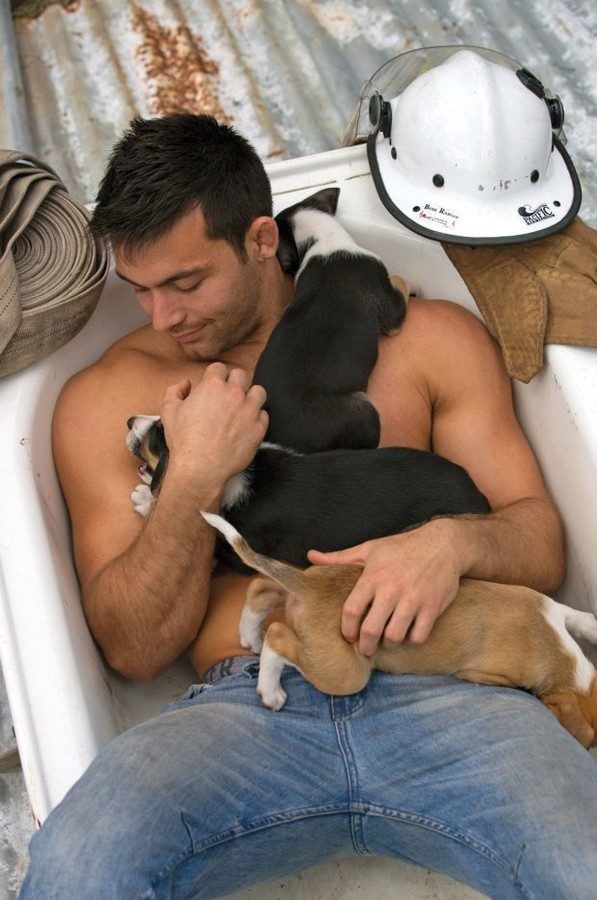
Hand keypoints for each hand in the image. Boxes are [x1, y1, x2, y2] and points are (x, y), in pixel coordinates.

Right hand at [160, 363, 267, 489]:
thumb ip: (175, 391)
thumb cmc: (184, 440)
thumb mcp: (169, 411)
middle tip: (227, 396)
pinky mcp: (259, 428)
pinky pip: (264, 415)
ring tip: (243, 407)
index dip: (215, 376)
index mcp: (212, 386)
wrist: (201, 467)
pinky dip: (257, 418)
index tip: (213, 386)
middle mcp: (234, 394)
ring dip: (251, 396)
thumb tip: (186, 384)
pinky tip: (247, 425)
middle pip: (241, 375)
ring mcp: (249, 410)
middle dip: (234, 382)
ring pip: (259, 392)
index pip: (219, 368)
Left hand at [307, 519, 461, 656]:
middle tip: (365, 648)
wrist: (443, 544)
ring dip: (388, 643)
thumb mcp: (369, 549)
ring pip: (395, 637)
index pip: (351, 610)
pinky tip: (407, 633)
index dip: (347, 629)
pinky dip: (411, 640)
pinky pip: (418, 636)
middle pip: (371, 630)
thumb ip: (339, 558)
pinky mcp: (433, 607)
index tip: (349, 635)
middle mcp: (392, 589)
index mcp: (373, 576)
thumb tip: (311, 556)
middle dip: (365, 645)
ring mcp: (413, 599)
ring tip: (386, 640)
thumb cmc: (402, 547)